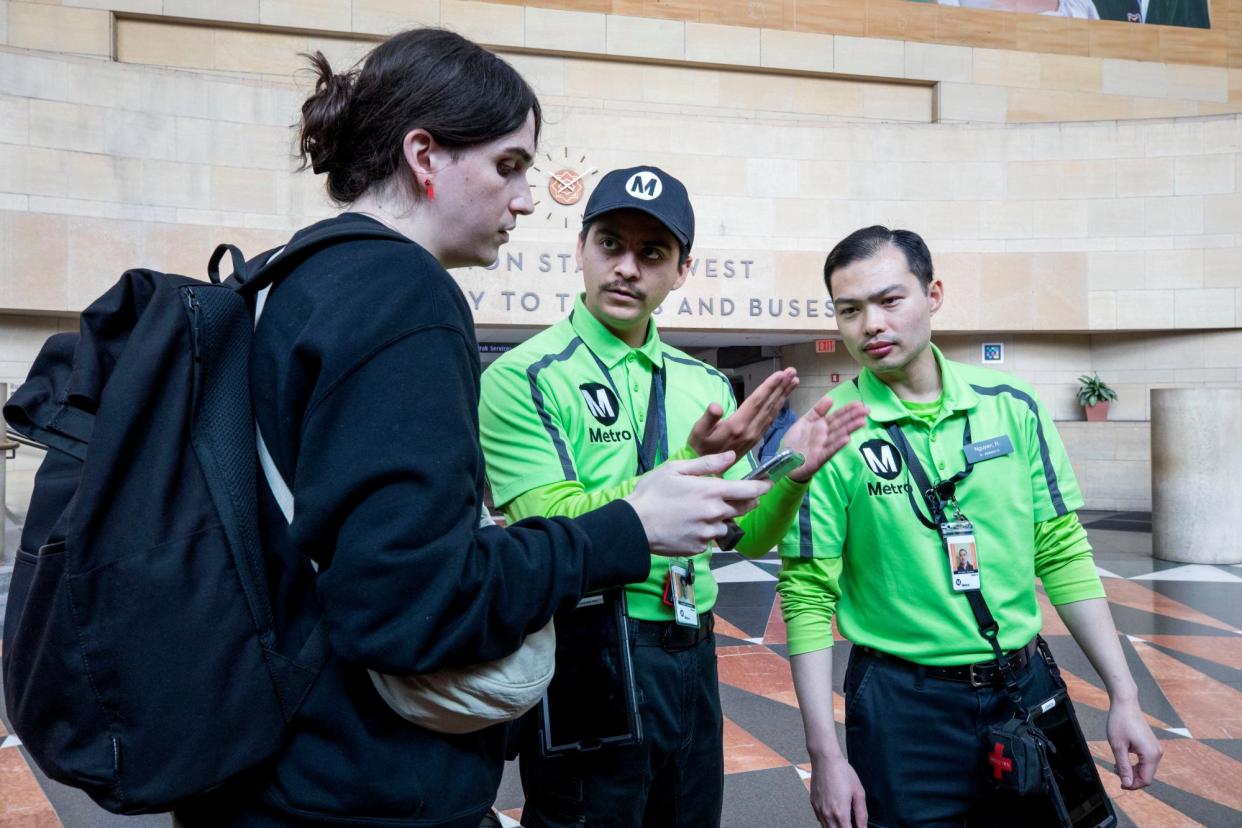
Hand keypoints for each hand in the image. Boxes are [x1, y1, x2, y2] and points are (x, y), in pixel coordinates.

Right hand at [624, 451, 771, 554]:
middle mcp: (715, 514)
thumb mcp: (676, 469)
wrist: (634, 526)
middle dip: (745, 501)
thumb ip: (707, 464)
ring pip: (726, 525)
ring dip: (722, 517)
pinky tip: (689, 525)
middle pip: (743, 508)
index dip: (762, 486)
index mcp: (711, 492)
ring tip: (701, 511)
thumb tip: (730, 457)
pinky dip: (706, 532)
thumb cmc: (652, 493)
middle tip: (735, 495)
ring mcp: (708, 534)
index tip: (768, 483)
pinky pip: (710, 539)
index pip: (749, 490)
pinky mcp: (699, 548)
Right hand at [688, 368, 797, 458]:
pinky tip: (783, 399)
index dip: (769, 387)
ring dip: (783, 395)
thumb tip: (716, 406)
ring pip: (772, 412)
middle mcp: (750, 431)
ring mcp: (755, 436)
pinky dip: (778, 407)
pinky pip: (770, 420)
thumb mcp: (698, 432)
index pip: (757, 402)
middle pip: (769, 405)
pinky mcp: (755, 440)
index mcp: (737, 426)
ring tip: (793, 381)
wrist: (706, 471)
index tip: (781, 374)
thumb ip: (708, 418)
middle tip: (793, 372)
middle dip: (781, 387)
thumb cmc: (699, 447)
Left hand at [781, 399, 869, 482]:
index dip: (848, 410)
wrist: (784, 461)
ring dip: (850, 429)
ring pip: (838, 436)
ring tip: (862, 422)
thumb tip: (831, 399)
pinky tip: (847, 439)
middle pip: (841, 424)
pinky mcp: (819, 458)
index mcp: (821, 426)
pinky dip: (837, 445)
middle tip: (867, 410)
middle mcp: (825, 436)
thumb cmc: (795, 442)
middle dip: (854, 417)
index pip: (837, 416)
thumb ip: (816, 411)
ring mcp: (823, 447)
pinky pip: (829, 450)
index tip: (860, 403)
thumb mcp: (804, 422)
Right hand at [808, 752, 867, 827]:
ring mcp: (819, 809)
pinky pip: (820, 820)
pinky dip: (828, 822)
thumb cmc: (842, 771)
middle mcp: (827, 814)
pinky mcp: (813, 804)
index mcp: (840, 812)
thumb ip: (862, 814)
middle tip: (852, 824)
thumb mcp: (858, 792)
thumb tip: (863, 827)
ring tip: (845, 820)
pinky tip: (835, 815)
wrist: (824, 759)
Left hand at [1107, 698, 1161, 788]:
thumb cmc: (1119, 722)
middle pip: (1147, 775)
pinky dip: (1135, 764)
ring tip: (1116, 765)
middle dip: (1132, 778)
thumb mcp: (1117, 746)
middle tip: (1115, 772)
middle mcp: (1157, 752)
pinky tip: (1122, 759)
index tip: (1120, 784)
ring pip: (1146, 769)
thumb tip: (1127, 784)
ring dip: (1133, 771)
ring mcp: (1155, 748)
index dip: (1133, 785)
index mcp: (1151, 754)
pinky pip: (1145, 761)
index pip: (1146, 780)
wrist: (1125, 703)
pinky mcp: (1151, 744)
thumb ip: (1123, 767)